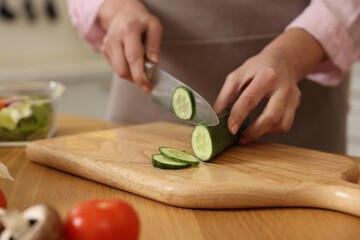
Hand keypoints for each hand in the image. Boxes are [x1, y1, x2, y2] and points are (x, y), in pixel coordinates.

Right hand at [98, 0, 162, 92]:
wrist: (122, 12)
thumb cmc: (140, 20)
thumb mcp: (154, 27)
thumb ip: (154, 45)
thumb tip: (154, 63)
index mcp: (129, 31)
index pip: (133, 58)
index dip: (140, 76)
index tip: (148, 87)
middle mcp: (115, 38)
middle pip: (122, 69)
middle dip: (135, 79)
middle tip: (147, 81)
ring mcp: (107, 45)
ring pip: (118, 71)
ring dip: (131, 76)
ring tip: (142, 72)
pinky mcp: (104, 50)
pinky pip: (115, 67)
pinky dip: (126, 71)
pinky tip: (133, 66)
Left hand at [214, 28, 324, 143]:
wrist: (283, 60)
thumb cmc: (257, 68)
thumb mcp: (238, 75)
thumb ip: (226, 95)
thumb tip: (216, 116)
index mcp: (265, 76)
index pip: (249, 100)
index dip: (238, 117)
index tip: (230, 130)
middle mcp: (283, 87)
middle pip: (271, 116)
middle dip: (254, 132)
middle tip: (239, 138)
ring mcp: (292, 96)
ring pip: (281, 124)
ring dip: (262, 134)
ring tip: (247, 136)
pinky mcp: (296, 104)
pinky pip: (285, 124)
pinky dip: (271, 131)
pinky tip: (260, 129)